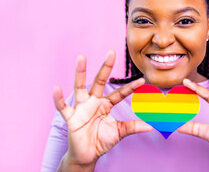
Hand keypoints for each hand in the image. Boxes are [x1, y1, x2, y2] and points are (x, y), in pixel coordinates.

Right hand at [53, 51, 151, 170]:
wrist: (87, 155)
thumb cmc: (102, 140)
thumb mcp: (120, 132)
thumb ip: (134, 126)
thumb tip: (152, 126)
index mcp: (106, 104)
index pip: (120, 93)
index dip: (130, 87)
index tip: (142, 80)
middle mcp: (93, 102)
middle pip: (99, 81)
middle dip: (106, 67)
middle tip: (112, 52)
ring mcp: (81, 108)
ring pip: (80, 87)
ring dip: (80, 72)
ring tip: (81, 57)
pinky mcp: (71, 117)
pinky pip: (63, 107)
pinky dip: (59, 98)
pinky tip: (57, 88)